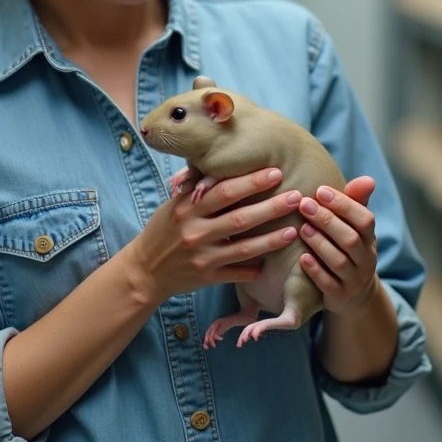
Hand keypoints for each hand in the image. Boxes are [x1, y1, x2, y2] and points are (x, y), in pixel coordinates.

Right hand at [124, 168, 303, 304]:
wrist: (145, 270)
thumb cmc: (165, 230)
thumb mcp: (174, 205)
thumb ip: (197, 189)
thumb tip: (220, 163)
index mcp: (188, 208)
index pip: (224, 192)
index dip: (251, 182)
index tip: (276, 172)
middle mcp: (195, 232)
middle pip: (240, 218)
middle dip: (271, 207)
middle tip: (297, 196)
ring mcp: (202, 257)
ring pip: (244, 248)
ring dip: (271, 240)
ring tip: (294, 230)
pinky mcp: (207, 278)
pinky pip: (237, 274)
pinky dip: (254, 269)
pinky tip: (272, 263)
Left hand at [296, 176, 381, 315]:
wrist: (354, 293)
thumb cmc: (349, 249)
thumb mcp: (354, 228)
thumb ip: (356, 203)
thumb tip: (368, 179)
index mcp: (369, 238)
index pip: (364, 219)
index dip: (344, 204)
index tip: (320, 191)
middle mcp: (365, 259)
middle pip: (350, 239)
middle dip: (327, 220)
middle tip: (304, 205)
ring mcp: (354, 280)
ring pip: (339, 262)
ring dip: (320, 244)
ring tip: (302, 229)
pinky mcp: (340, 296)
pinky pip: (329, 285)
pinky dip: (316, 271)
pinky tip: (302, 258)